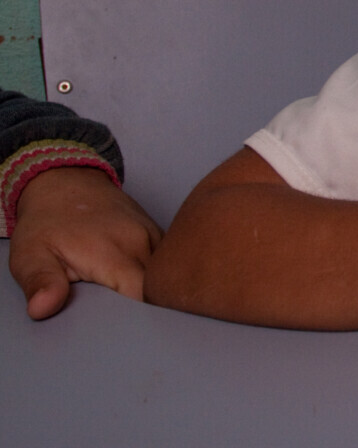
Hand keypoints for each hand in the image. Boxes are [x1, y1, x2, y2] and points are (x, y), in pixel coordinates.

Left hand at [8, 167, 162, 319]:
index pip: (143, 297)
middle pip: (161, 288)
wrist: (65, 181)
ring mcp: (154, 234)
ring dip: (159, 294)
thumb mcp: (30, 254)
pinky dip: (161, 277)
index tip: (125, 335)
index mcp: (113, 253)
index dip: (139, 321)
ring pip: (169, 274)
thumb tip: (42, 309)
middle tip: (131, 332)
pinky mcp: (157, 232)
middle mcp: (142, 242)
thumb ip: (40, 282)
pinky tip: (146, 289)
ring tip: (141, 313)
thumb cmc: (47, 222)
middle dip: (152, 312)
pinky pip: (167, 261)